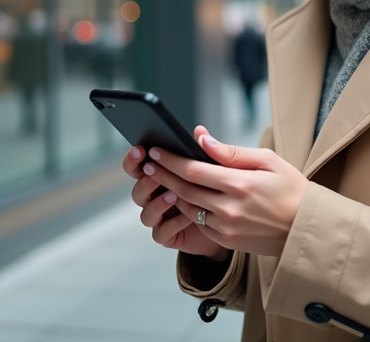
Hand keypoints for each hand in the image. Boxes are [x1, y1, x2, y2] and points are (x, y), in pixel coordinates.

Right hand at [122, 144, 227, 259]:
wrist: (235, 223)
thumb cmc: (221, 191)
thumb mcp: (219, 168)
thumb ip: (207, 151)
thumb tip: (200, 132)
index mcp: (162, 175)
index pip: (139, 165)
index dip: (134, 158)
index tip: (141, 150)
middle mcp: (156, 196)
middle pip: (137, 190)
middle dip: (144, 180)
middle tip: (154, 171)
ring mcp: (161, 217)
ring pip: (146, 214)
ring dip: (157, 203)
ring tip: (173, 194)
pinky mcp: (170, 236)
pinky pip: (162, 233)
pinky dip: (173, 224)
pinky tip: (188, 216)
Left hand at [147, 126, 309, 257]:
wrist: (306, 229)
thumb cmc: (291, 189)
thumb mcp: (268, 160)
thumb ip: (232, 152)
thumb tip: (202, 138)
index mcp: (240, 184)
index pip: (193, 170)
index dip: (170, 160)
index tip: (156, 151)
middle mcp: (230, 208)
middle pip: (184, 189)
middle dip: (162, 174)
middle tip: (147, 163)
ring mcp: (227, 227)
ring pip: (189, 208)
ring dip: (172, 193)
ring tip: (159, 179)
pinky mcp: (228, 241)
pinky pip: (201, 223)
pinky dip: (188, 210)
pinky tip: (182, 198)